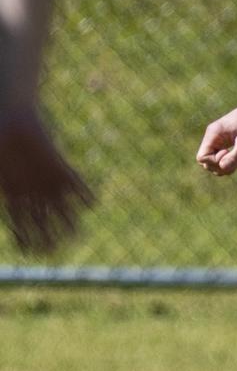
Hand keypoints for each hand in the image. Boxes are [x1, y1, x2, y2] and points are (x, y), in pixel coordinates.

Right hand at [0, 107, 93, 252]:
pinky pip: (73, 181)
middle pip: (42, 219)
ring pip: (60, 205)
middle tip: (54, 251)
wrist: (10, 118)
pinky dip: (83, 192)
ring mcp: (45, 178)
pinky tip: (91, 204)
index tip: (30, 253)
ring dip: (69, 220)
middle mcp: (31, 190)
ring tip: (77, 235)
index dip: (24, 238)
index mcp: (12, 193)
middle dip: (47, 234)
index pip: (19, 223)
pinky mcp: (57, 165)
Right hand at [196, 98, 236, 175]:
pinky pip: (221, 155)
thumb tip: (221, 168)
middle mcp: (213, 135)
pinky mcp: (227, 139)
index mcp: (213, 133)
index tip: (229, 154)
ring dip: (224, 166)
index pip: (201, 157)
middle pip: (206, 161)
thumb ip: (233, 157)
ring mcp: (219, 137)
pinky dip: (228, 161)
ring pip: (213, 160)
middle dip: (219, 167)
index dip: (214, 162)